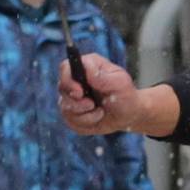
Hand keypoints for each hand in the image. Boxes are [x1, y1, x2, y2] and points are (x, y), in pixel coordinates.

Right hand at [59, 54, 178, 137]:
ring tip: (100, 112)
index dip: (68, 79)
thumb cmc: (125, 95)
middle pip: (62, 87)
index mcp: (87, 66)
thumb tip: (87, 69)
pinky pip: (70, 121)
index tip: (79, 92)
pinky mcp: (72, 113)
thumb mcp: (120, 83)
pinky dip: (85, 123)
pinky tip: (96, 118)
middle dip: (77, 102)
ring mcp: (72, 97)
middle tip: (92, 105)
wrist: (127, 115)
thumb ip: (103, 77)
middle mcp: (76, 80)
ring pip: (66, 107)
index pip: (66, 67)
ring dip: (85, 115)